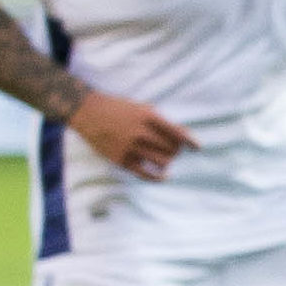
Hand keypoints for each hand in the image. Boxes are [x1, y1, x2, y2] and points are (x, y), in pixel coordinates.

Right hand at [69, 90, 195, 179]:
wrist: (87, 112)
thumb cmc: (119, 109)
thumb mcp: (142, 108)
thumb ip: (162, 121)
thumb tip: (185, 135)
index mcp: (147, 117)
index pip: (176, 132)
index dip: (190, 141)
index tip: (198, 148)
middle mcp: (139, 132)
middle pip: (171, 148)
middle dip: (176, 150)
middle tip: (174, 150)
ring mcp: (129, 146)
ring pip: (162, 161)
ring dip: (168, 161)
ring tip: (166, 159)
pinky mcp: (120, 159)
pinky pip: (144, 173)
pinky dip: (157, 177)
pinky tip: (164, 176)